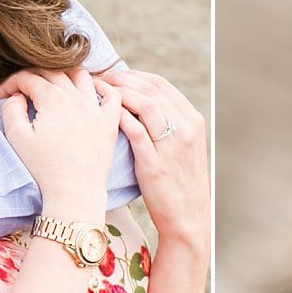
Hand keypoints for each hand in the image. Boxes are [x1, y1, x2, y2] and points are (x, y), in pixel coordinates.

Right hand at [0, 68, 121, 221]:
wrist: (75, 191)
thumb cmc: (44, 167)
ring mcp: (96, 107)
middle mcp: (77, 97)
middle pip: (51, 71)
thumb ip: (11, 109)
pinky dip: (101, 85)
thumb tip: (17, 95)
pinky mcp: (110, 121)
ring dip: (63, 75)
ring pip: (80, 74)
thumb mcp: (18, 138)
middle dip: (30, 77)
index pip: (27, 77)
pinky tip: (89, 91)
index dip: (8, 84)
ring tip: (50, 87)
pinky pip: (111, 93)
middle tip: (20, 91)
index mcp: (53, 99)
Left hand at [99, 68, 207, 252]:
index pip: (162, 84)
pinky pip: (135, 130)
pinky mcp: (155, 163)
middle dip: (123, 78)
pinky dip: (118, 116)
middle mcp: (186, 128)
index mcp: (193, 121)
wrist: (187, 218)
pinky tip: (102, 113)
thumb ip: (168, 124)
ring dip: (118, 92)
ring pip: (145, 104)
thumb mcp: (184, 148)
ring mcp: (172, 145)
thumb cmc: (180, 183)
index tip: (114, 75)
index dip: (134, 75)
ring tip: (98, 91)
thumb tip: (140, 102)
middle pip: (152, 88)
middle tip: (100, 78)